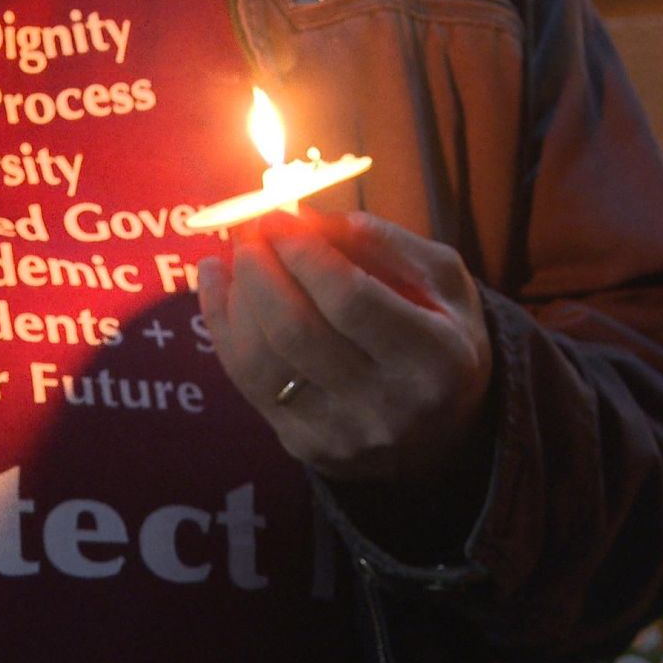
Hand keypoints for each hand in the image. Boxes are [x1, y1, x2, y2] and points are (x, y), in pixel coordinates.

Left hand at [196, 210, 492, 482]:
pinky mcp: (302, 445)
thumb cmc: (442, 337)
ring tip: (235, 256)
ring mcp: (340, 434)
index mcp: (436, 360)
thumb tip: (306, 216)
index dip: (303, 253)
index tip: (279, 218)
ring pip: (261, 360)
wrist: (444, 434)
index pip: (350, 300)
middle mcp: (386, 405)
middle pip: (295, 331)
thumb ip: (381, 242)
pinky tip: (218, 284)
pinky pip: (245, 381)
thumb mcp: (440, 279)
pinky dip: (222, 325)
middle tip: (250, 233)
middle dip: (260, 270)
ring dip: (236, 296)